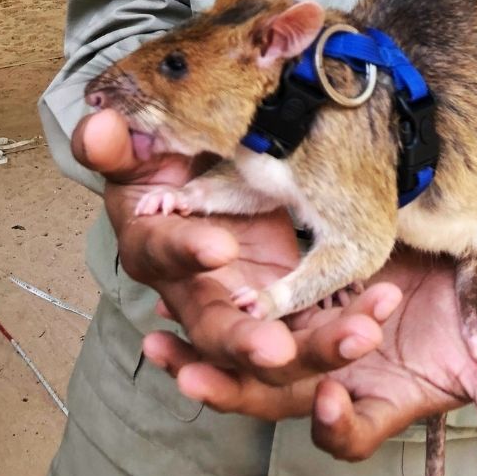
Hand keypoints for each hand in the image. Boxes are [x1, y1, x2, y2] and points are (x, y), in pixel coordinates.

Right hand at [72, 108, 401, 378]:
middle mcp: (193, 293)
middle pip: (212, 329)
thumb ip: (118, 147)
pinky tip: (377, 321)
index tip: (216, 246)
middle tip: (274, 349)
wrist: (197, 189)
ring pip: (270, 347)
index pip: (161, 255)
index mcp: (155, 250)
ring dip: (313, 347)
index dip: (183, 251)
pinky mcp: (280, 315)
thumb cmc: (163, 174)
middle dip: (240, 340)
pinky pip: (312, 334)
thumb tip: (99, 126)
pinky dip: (341, 332)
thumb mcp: (138, 157)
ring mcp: (239, 310)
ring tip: (358, 336)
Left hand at [150, 248, 476, 475]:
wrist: (468, 261)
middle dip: (234, 390)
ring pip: (252, 353)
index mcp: (376, 403)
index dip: (335, 423)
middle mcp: (336, 377)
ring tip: (161, 340)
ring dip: (207, 350)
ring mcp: (313, 336)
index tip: (332, 398)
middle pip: (276, 398)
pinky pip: (254, 301)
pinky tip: (176, 287)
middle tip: (194, 379)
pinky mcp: (301, 295)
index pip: (344, 433)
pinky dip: (219, 297)